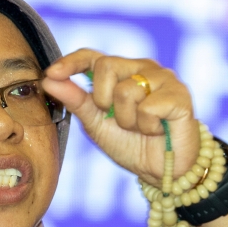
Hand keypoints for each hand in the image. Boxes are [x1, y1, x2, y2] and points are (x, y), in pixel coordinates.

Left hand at [42, 49, 199, 186]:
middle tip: (119, 120)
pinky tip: (158, 130)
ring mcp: (163, 78)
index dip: (71, 61)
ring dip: (128, 120)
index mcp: (121, 72)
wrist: (162, 170)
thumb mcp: (97, 124)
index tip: (52, 74)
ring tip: (142, 128)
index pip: (92, 56)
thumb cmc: (131, 144)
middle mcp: (142, 68)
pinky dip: (148, 126)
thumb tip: (48, 80)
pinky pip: (148, 108)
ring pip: (127, 90)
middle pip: (106, 66)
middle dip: (104, 101)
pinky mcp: (180, 95)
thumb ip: (76, 101)